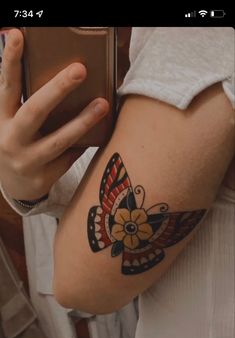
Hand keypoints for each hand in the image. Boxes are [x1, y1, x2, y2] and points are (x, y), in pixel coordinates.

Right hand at [0, 29, 108, 199]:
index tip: (18, 35)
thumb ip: (29, 104)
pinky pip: (69, 158)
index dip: (10, 61)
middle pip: (34, 111)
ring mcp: (27, 160)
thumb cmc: (19, 144)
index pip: (7, 86)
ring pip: (59, 140)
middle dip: (58, 89)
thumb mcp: (15, 123)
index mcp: (2, 119)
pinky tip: (97, 136)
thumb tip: (61, 78)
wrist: (15, 186)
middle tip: (80, 70)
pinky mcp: (43, 177)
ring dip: (83, 121)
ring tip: (103, 104)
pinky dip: (83, 144)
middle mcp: (11, 139)